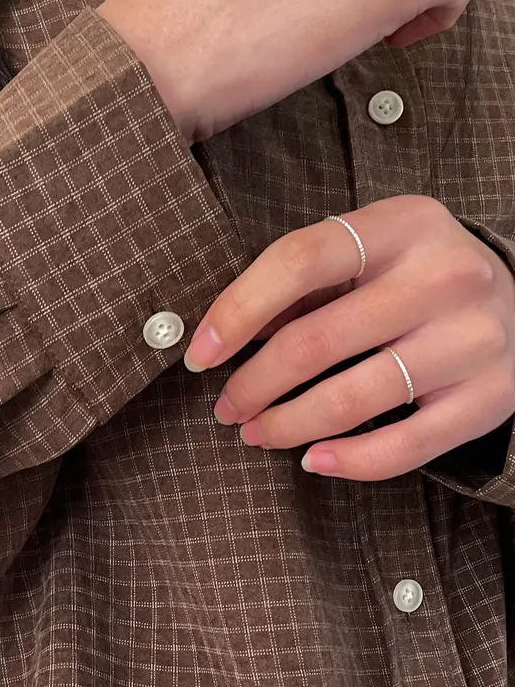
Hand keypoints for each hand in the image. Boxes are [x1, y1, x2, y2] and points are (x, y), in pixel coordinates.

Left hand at [186, 193, 514, 481]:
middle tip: (226, 406)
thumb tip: (226, 335)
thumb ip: (309, 281)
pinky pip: (405, 448)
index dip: (238, 309)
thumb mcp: (377, 250)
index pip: (301, 259)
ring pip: (354, 400)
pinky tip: (315, 459)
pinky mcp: (488, 399)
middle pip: (318, 340)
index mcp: (405, 225)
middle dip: (254, 383)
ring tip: (257, 433)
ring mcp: (472, 341)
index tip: (201, 353)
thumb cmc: (423, 277)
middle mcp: (446, 277)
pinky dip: (349, 461)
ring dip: (287, 425)